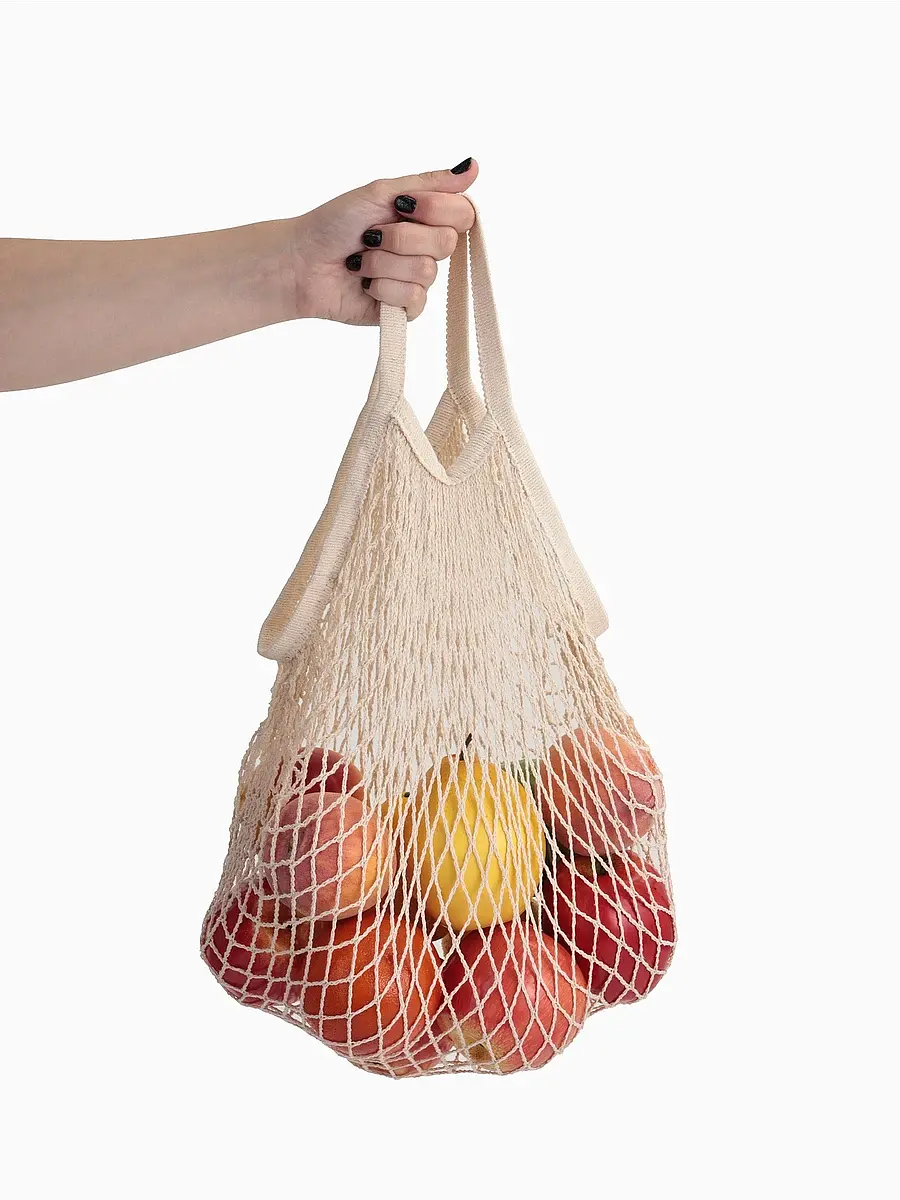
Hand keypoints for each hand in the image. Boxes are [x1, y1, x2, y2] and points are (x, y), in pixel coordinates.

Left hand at [290, 158, 477, 323]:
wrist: (302, 262)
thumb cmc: (335, 223)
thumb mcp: (382, 191)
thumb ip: (429, 182)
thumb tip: (473, 166)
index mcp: (425, 218)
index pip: (463, 214)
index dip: (436, 210)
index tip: (402, 206)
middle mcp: (426, 249)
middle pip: (447, 244)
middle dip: (401, 238)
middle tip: (371, 236)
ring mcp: (416, 280)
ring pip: (425, 272)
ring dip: (383, 263)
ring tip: (361, 262)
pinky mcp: (404, 310)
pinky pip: (414, 299)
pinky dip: (382, 288)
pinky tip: (365, 284)